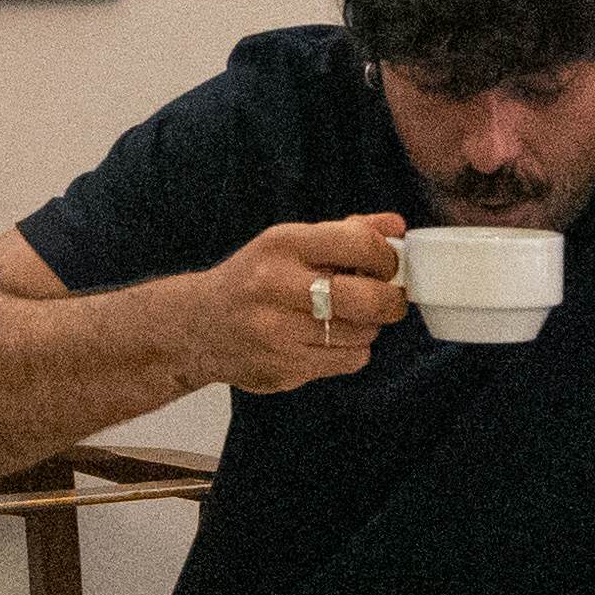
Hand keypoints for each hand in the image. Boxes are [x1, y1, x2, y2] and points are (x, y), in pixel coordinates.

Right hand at [183, 214, 411, 392]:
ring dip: (368, 326)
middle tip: (389, 298)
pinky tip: (331, 340)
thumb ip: (346, 231)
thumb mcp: (290, 242)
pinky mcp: (283, 368)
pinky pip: (349, 360)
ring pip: (362, 333)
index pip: (358, 243)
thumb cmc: (255, 278)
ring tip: (347, 317)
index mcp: (282, 244)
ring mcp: (277, 331)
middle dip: (391, 299)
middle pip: (367, 298)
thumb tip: (396, 227)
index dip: (387, 257)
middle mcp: (275, 285)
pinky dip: (352, 351)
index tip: (388, 265)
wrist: (198, 326)